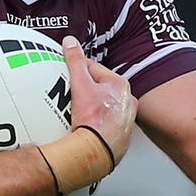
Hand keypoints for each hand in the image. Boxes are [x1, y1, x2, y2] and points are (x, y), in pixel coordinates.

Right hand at [62, 35, 136, 163]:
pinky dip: (95, 122)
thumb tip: (70, 42)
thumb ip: (75, 60)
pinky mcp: (119, 135)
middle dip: (85, 90)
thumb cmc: (93, 119)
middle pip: (99, 88)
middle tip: (71, 95)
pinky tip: (84, 126)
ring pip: (103, 106)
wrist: (96, 152)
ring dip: (91, 106)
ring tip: (76, 111)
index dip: (78, 71)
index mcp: (120, 85)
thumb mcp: (80, 84)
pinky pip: (104, 123)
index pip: (94, 69)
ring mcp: (125, 119)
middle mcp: (127, 101)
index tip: (68, 75)